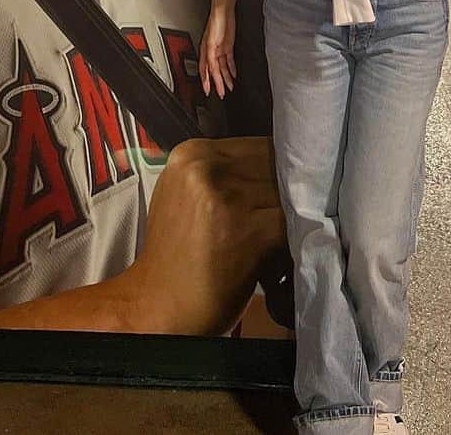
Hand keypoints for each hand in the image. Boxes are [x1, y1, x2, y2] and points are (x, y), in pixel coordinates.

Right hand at [127, 137, 286, 334]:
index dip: (279, 169)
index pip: (258, 146)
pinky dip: (294, 236)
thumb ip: (224, 173)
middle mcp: (206, 167)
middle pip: (273, 165)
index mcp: (192, 153)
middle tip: (294, 211)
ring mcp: (226, 197)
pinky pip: (290, 222)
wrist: (156, 305)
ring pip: (285, 192)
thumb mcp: (188, 195)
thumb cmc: (176, 254)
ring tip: (289, 232)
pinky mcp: (246, 229)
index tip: (287, 189)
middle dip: (288, 189)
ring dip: (294, 213)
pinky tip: (286, 250)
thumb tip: (276, 168)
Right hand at [201, 4, 236, 98]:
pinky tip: (233, 75)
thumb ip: (210, 56)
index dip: (206, 81)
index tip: (208, 91)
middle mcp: (212, 53)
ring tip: (229, 88)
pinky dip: (231, 69)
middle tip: (221, 94)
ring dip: (225, 78)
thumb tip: (210, 68)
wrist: (224, 12)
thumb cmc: (215, 23)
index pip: (205, 70)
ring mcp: (220, 50)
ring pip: (222, 68)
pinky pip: (229, 61)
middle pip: (215, 72)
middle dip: (217, 84)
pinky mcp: (228, 46)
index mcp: (206, 52)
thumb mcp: (211, 41)